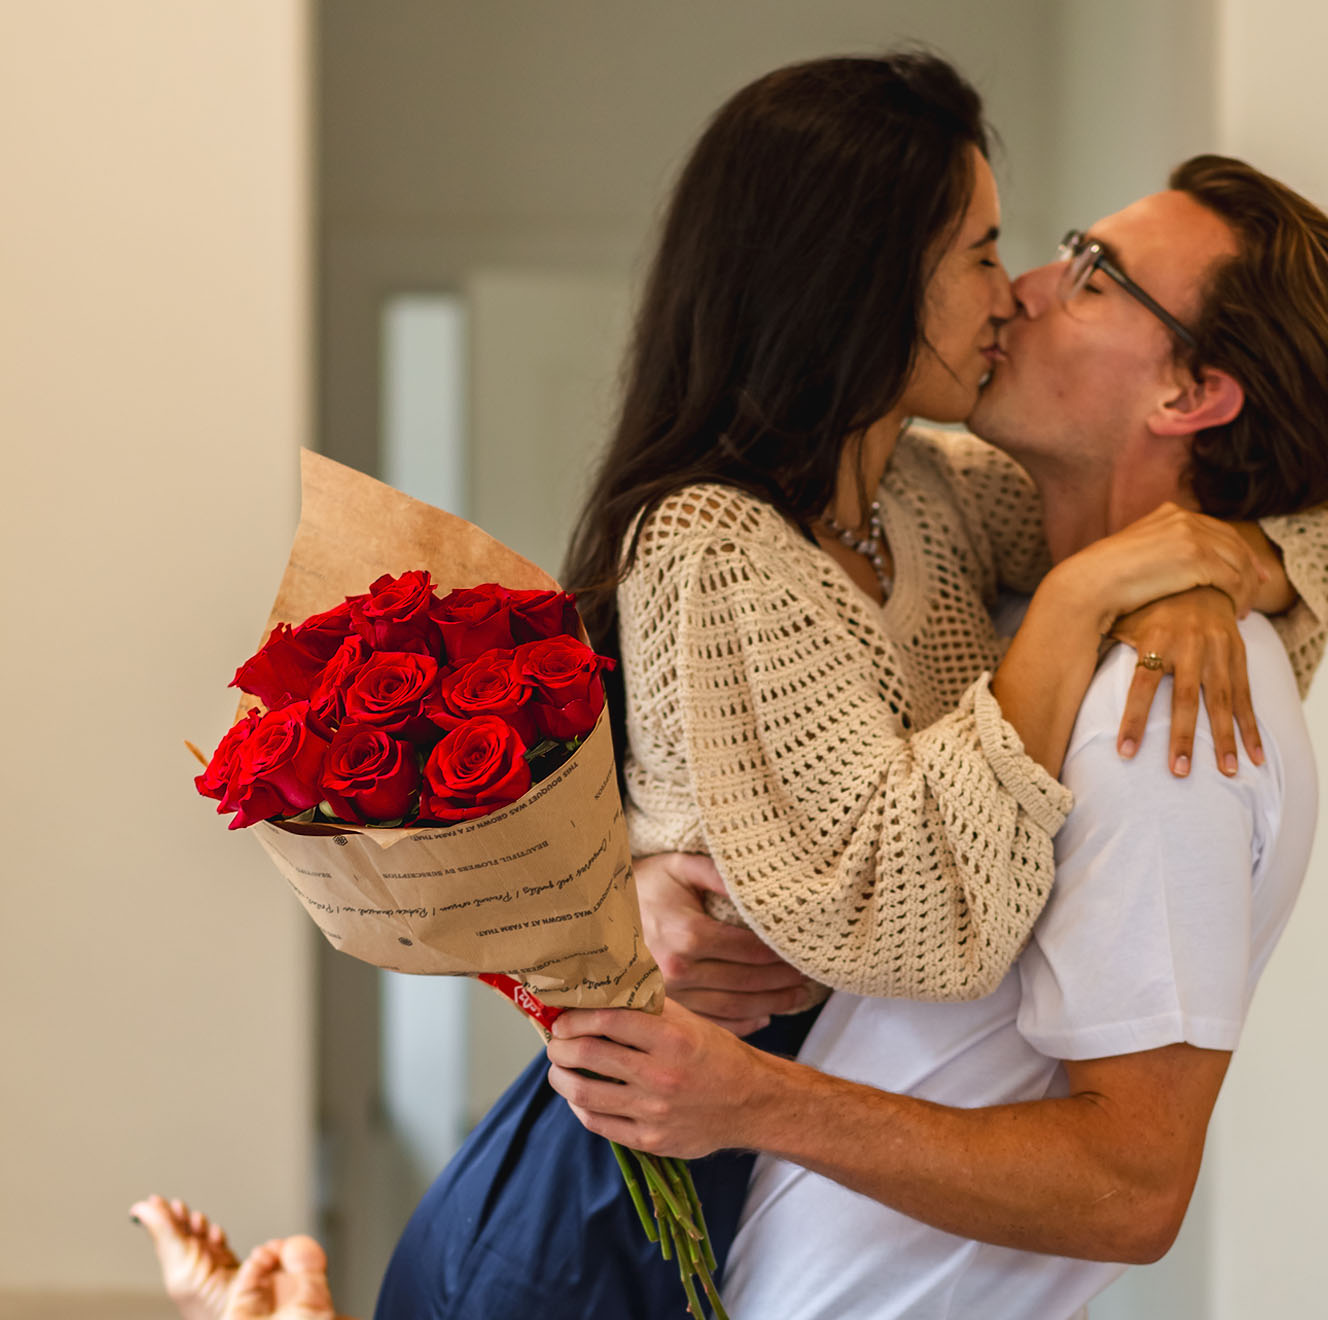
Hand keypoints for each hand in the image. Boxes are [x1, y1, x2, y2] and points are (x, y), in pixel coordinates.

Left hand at [547, 998, 769, 1157]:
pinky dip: (580, 1107)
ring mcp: (654, 1112)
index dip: (576, 1018)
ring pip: (585, 1093)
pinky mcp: (651, 1140)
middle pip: (589, 1055)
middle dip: (560, 1046)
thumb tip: (602, 992)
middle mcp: (661, 1075)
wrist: (750, 1103)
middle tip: (555, 1041)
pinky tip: (578, 1096)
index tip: (563, 1018)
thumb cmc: (715, 1053)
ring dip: (561, 1077)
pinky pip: (599, 1124)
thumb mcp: (688, 1021)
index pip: (608, 1020)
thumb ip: (648, 1007)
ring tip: (558, 1068)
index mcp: (671, 1039)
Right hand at [635, 852, 812, 1033]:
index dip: (781, 954)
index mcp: (686, 934)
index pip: (750, 950)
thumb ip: (720, 875)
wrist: (596, 913)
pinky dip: (742, 1024)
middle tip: (810, 979)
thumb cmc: (645, 885)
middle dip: (783, 981)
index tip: (805, 952)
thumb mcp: (681, 867)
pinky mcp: (664, 1011)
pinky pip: (711, 1023)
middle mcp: (678, 970)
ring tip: (797, 998)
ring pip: (734, 1006)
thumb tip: (761, 885)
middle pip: (747, 982)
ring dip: (770, 1004)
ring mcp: (670, 996)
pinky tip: (763, 1017)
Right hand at [1047, 501, 1265, 632]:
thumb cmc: (1105, 578)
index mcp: (1169, 513)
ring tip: (1244, 607)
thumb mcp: (1136, 551)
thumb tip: (1175, 563)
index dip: (1236, 547)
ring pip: (1238, 561)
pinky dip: (1241, 596)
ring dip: (1247, 585)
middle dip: (1250, 564)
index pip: (1215, 528)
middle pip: (1233, 541)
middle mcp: (1184, 518)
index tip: (1249, 566)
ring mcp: (1192, 536)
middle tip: (1262, 584)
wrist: (1091, 585)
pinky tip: (1237, 612)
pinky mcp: (1197, 559)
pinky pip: (1234, 579)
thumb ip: (1161, 548)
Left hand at [1112, 587, 1262, 776]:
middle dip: (1183, 738)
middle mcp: (1189, 645)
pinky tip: (1254, 757)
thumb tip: (1058, 662)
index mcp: (1156, 638)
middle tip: (1178, 772)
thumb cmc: (1151, 605)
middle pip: (1184, 698)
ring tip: (1225, 773)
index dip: (1133, 719)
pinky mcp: (1238, 656)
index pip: (1141, 684)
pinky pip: (1246, 697)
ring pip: (1220, 701)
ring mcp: (1217, 652)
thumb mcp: (1125, 616)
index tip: (1124, 752)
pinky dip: (1251, 728)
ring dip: (1224, 739)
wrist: (1201, 577)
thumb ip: (1101, 639)